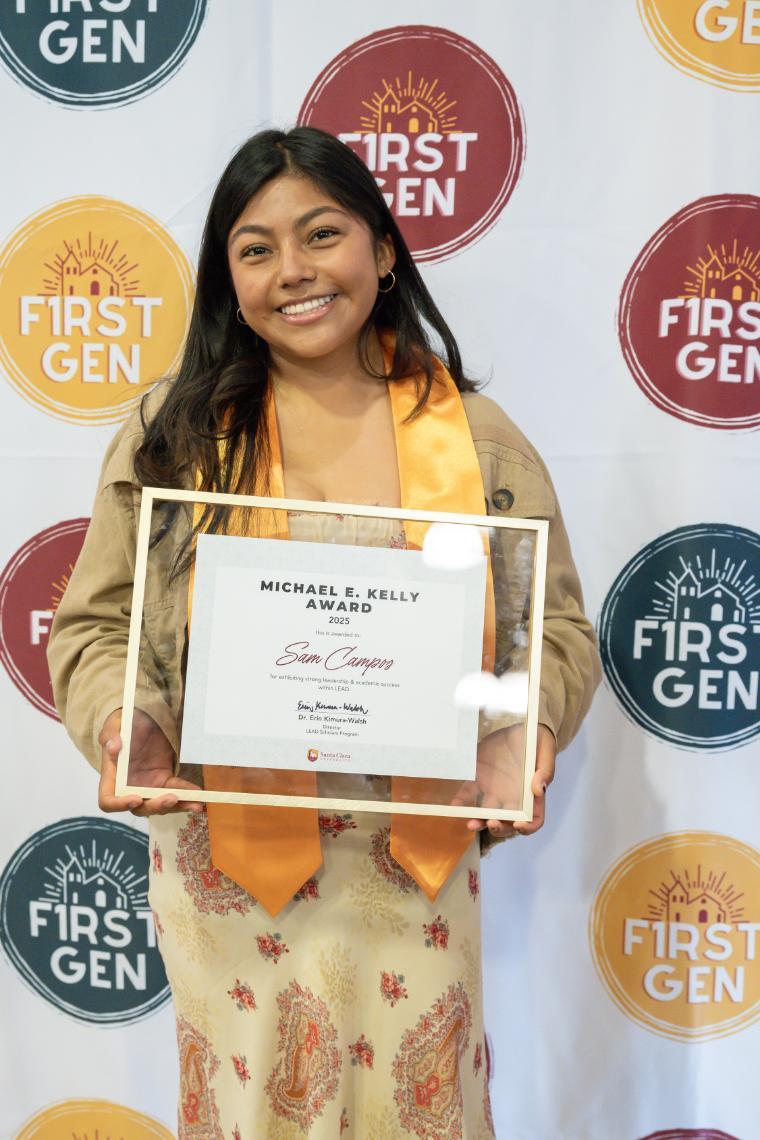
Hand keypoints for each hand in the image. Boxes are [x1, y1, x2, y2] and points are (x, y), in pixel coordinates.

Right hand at [97, 708, 202, 816]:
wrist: (142, 722)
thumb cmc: (124, 725)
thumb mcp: (115, 724)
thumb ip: (111, 734)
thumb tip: (115, 746)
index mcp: (112, 777)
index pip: (108, 800)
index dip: (120, 805)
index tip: (136, 798)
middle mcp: (129, 788)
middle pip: (140, 808)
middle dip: (156, 806)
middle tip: (172, 798)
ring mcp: (148, 786)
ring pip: (161, 804)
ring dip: (178, 806)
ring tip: (195, 804)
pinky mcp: (164, 781)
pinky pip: (176, 790)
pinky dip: (187, 793)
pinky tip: (199, 793)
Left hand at [451, 723, 556, 840]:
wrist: (520, 726)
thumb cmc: (538, 742)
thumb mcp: (545, 752)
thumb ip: (544, 771)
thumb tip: (538, 790)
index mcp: (531, 795)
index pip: (534, 819)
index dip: (528, 827)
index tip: (518, 825)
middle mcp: (513, 798)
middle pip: (507, 822)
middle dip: (499, 828)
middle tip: (491, 823)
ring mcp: (495, 790)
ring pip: (486, 813)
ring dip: (479, 821)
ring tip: (471, 824)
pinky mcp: (480, 779)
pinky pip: (469, 793)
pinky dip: (461, 801)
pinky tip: (455, 806)